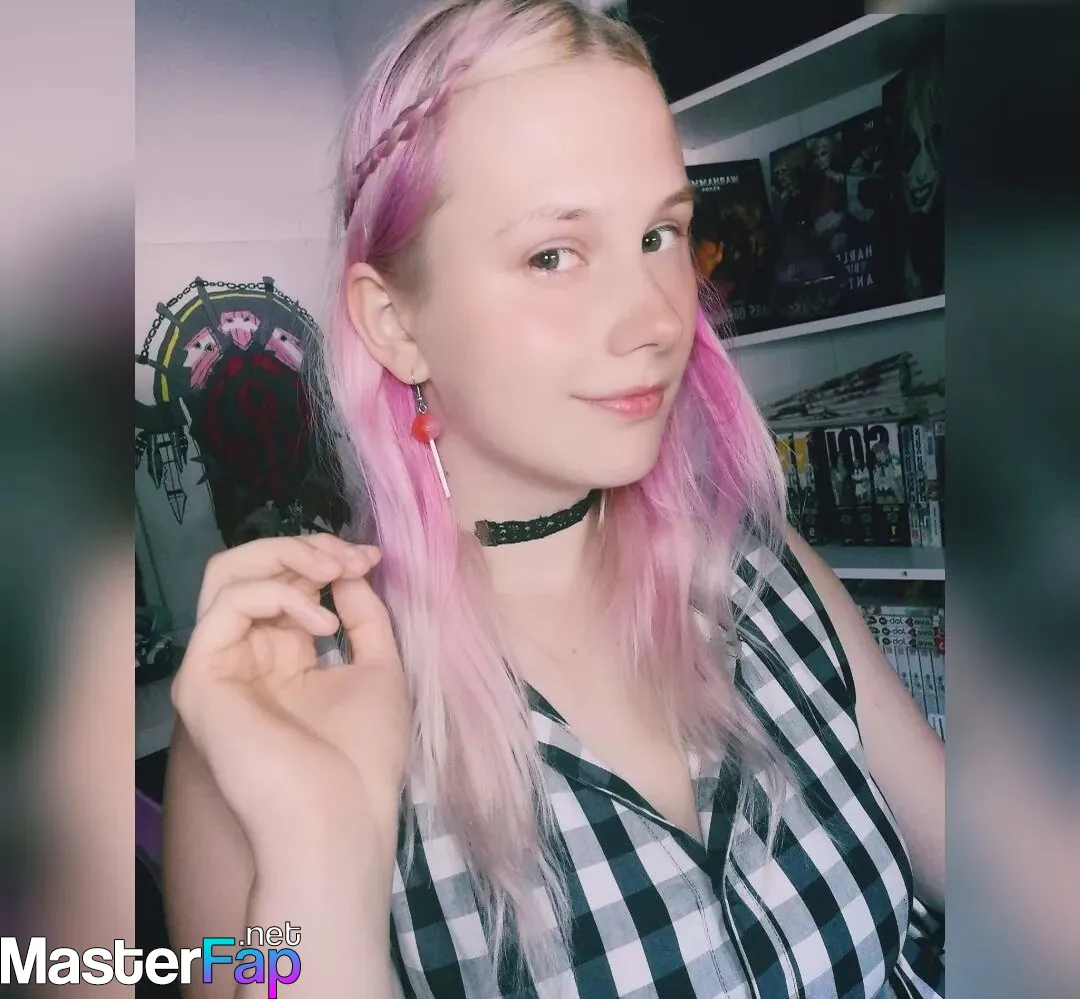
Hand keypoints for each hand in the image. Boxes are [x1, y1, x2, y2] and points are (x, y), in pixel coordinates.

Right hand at [171, 535, 407, 874]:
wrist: (340, 820)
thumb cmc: (363, 758)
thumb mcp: (379, 669)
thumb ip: (363, 615)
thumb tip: (351, 569)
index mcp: (284, 656)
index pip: (286, 583)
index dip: (327, 557)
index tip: (371, 557)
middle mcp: (247, 655)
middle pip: (250, 568)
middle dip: (304, 547)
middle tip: (348, 557)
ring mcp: (220, 665)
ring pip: (228, 574)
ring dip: (287, 558)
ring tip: (334, 574)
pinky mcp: (202, 678)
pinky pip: (227, 605)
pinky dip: (278, 595)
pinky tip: (320, 622)